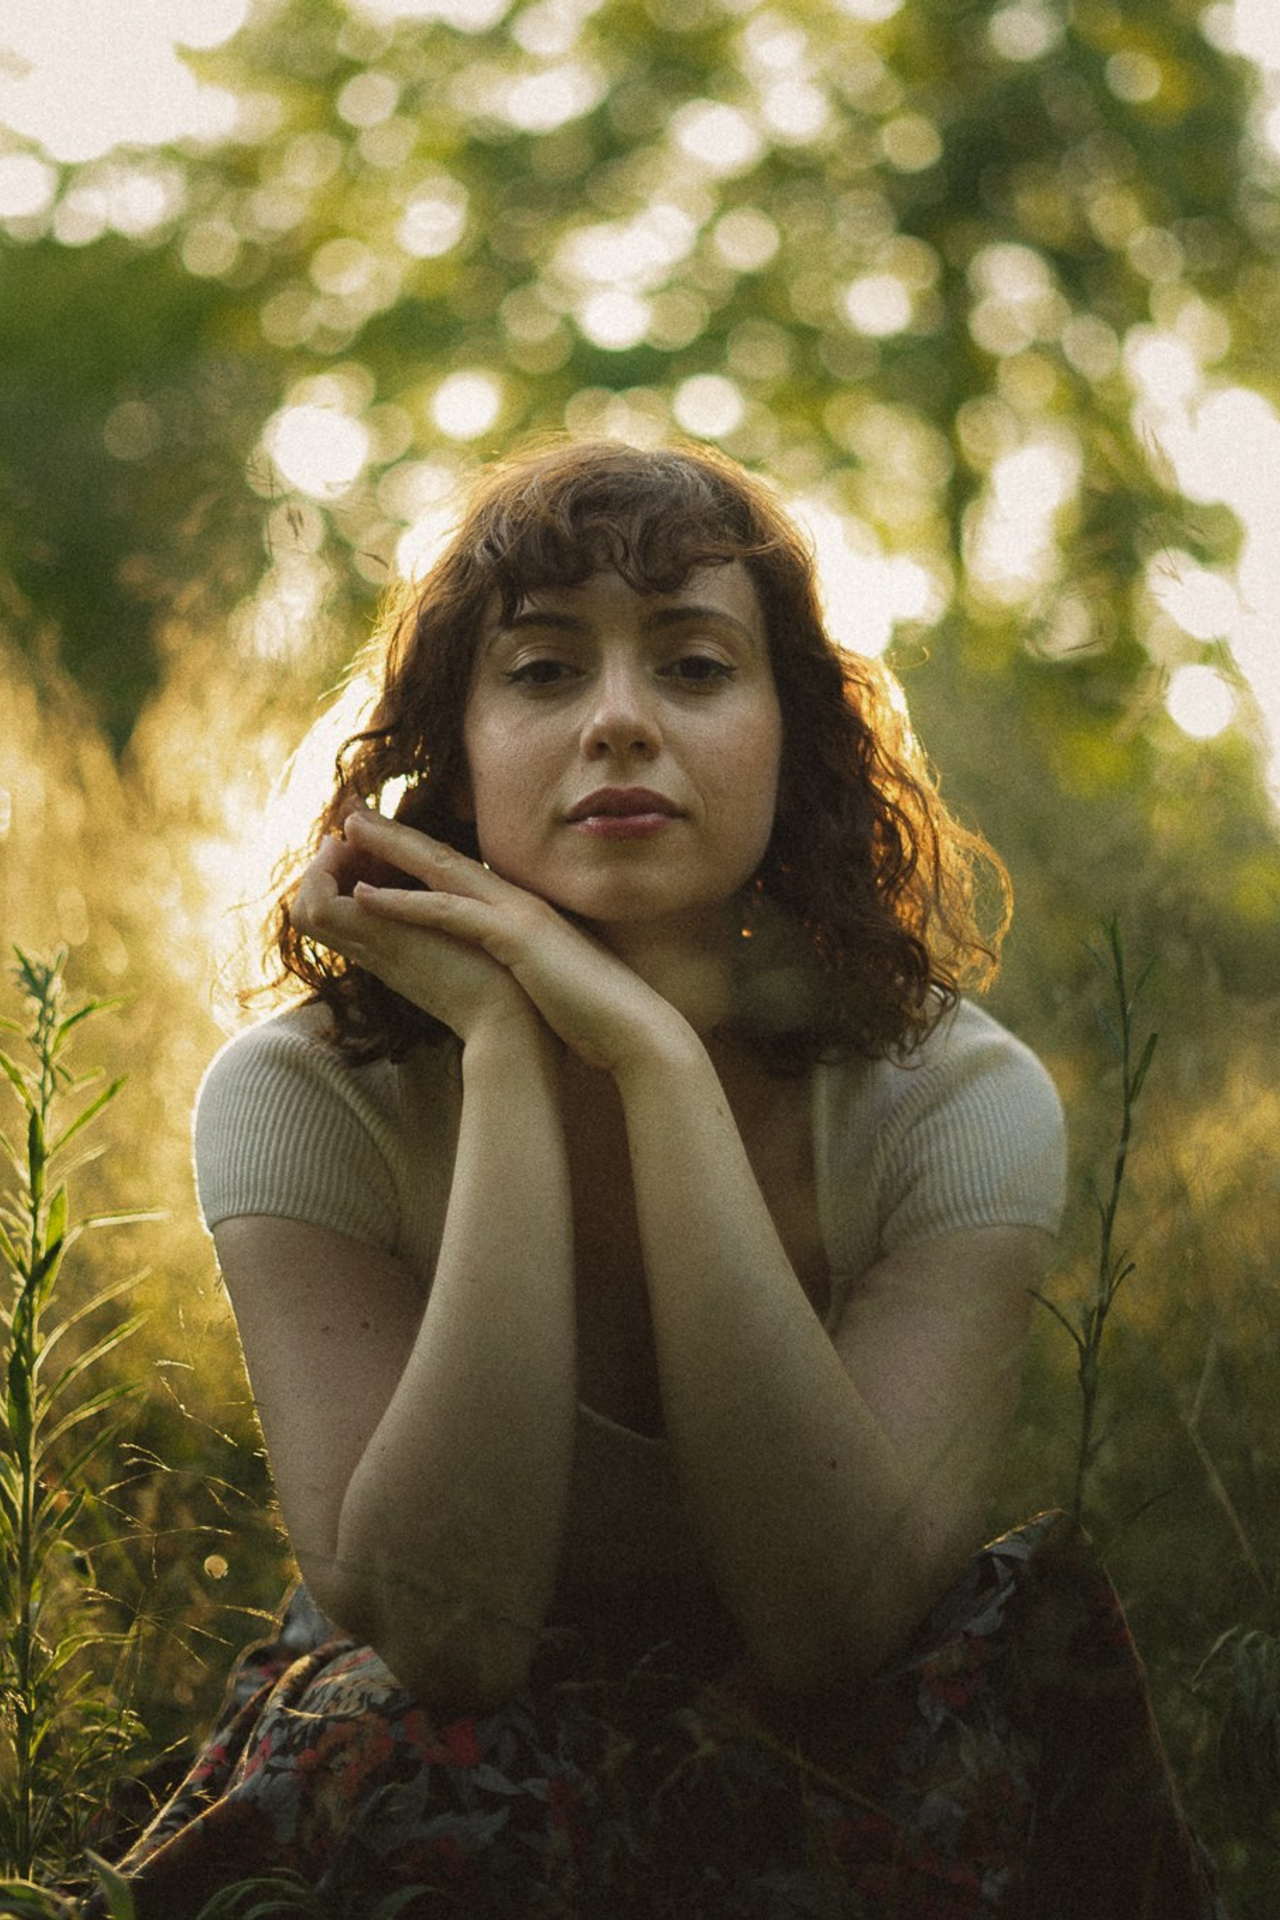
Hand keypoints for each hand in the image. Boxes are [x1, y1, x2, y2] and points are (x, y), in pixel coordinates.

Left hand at [332, 810, 693, 1074]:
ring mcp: (517, 915)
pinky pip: (448, 913)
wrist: (633, 1030)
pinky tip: (365, 896)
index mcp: (524, 912)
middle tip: (351, 812)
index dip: (418, 853)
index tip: (381, 839)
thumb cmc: (595, 1013)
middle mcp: (518, 902)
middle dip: (395, 834)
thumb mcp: (550, 974)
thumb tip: (510, 963)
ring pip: (441, 870)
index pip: (461, 874)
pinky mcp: (515, 939)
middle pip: (443, 858)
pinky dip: (404, 902)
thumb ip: (527, 958)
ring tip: (347, 830)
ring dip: (391, 848)